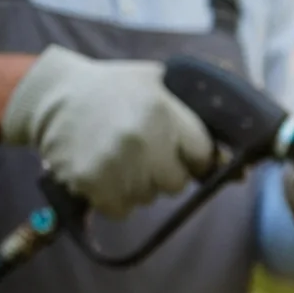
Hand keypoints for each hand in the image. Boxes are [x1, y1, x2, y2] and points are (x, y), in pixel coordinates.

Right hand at [2, 46, 215, 217]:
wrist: (51, 97)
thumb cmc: (114, 90)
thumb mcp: (159, 82)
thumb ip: (199, 112)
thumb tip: (242, 163)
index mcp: (164, 111)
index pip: (203, 156)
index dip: (192, 156)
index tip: (177, 148)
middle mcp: (143, 139)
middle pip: (177, 182)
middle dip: (164, 171)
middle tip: (140, 151)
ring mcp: (116, 163)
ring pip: (149, 197)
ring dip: (138, 184)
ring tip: (117, 156)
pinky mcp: (92, 182)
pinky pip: (122, 210)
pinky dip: (114, 198)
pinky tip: (104, 172)